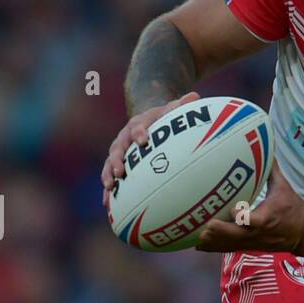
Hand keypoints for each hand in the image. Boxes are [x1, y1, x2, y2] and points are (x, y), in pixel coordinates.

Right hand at [101, 92, 200, 210]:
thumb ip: (182, 106)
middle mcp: (125, 137)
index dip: (140, 132)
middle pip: (118, 147)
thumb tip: (195, 96)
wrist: (148, 119)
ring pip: (109, 163)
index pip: (138, 126)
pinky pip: (111, 177)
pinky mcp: (118, 164)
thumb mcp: (173, 109)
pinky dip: (109, 191)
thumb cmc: (165, 117)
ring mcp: (120, 151)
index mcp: (139, 123)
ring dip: (108, 176)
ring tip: (109, 189)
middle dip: (117, 159)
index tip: (143, 140)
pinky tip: (108, 206)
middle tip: (120, 171)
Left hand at [196, 164, 303, 253]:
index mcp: (266, 218)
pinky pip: (229, 249)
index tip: (233, 209)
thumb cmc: (292, 207)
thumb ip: (272, 170)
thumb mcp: (284, 187)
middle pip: (237, 235)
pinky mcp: (249, 246)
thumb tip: (267, 147)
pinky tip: (198, 246)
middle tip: (207, 225)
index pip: (253, 220)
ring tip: (198, 237)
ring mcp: (252, 242)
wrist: (302, 232)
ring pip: (231, 244)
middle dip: (222, 231)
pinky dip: (215, 248)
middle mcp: (258, 232)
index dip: (242, 217)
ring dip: (214, 242)